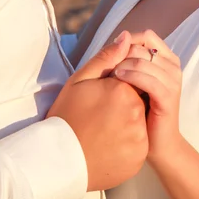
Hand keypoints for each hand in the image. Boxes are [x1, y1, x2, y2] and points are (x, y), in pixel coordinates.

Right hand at [47, 32, 147, 190]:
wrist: (58, 162)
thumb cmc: (66, 117)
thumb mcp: (80, 81)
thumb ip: (106, 57)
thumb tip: (127, 36)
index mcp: (123, 91)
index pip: (133, 77)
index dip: (117, 84)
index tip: (101, 95)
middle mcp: (136, 112)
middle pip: (139, 98)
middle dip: (125, 101)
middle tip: (101, 114)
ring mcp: (139, 136)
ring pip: (140, 121)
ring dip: (128, 121)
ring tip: (103, 130)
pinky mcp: (139, 156)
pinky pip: (139, 143)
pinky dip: (129, 142)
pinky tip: (109, 144)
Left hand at [113, 30, 182, 165]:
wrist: (157, 145)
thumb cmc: (141, 111)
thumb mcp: (134, 80)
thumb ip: (128, 58)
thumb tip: (122, 36)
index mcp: (167, 59)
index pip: (147, 36)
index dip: (127, 42)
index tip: (112, 58)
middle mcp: (173, 66)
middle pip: (143, 47)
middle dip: (121, 55)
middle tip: (108, 71)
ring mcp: (173, 81)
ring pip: (144, 60)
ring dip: (122, 66)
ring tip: (110, 79)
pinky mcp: (168, 97)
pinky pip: (148, 79)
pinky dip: (131, 77)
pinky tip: (118, 82)